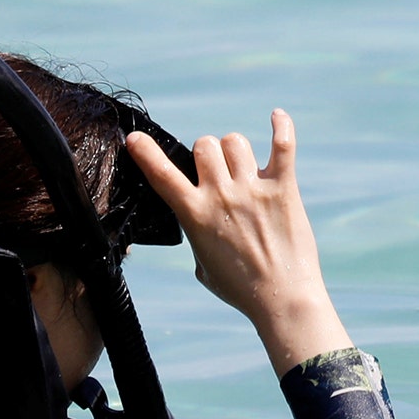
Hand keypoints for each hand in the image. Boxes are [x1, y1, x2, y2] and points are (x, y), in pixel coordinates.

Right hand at [127, 109, 352, 376]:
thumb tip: (200, 219)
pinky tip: (277, 117)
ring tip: (244, 168)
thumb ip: (196, 234)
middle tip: (217, 172)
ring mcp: (253, 190)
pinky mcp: (283, 190)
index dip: (145, 152)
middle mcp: (221, 197)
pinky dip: (281, 127)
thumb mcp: (202, 266)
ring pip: (235, 141)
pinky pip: (283, 146)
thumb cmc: (240, 289)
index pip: (162, 174)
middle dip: (206, 154)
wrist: (282, 301)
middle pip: (204, 145)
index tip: (135, 139)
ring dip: (235, 150)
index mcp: (195, 215)